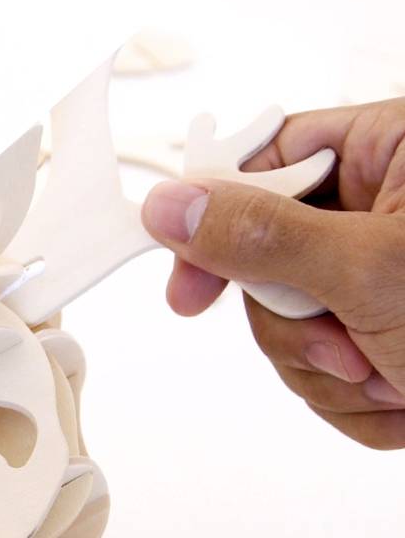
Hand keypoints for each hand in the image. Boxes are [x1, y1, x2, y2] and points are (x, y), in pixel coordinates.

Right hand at [142, 99, 404, 448]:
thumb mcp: (377, 272)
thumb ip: (262, 236)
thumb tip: (169, 205)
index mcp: (391, 152)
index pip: (266, 158)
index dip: (214, 213)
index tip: (187, 276)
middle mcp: (382, 208)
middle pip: (266, 249)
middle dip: (297, 318)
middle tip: (345, 342)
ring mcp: (380, 273)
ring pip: (289, 318)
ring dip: (331, 367)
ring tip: (394, 377)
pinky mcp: (383, 330)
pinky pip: (322, 364)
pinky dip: (357, 398)